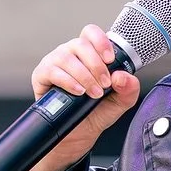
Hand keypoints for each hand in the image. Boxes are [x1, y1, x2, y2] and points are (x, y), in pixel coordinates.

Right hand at [21, 24, 139, 170]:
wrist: (76, 137)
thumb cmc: (95, 114)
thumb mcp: (119, 103)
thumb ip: (128, 89)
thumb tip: (123, 76)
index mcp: (89, 54)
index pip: (91, 33)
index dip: (101, 41)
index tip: (110, 59)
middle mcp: (71, 54)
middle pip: (80, 43)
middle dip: (96, 65)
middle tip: (104, 84)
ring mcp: (55, 63)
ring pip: (66, 56)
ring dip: (84, 75)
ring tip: (93, 93)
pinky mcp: (41, 76)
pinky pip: (52, 70)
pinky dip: (68, 81)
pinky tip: (78, 92)